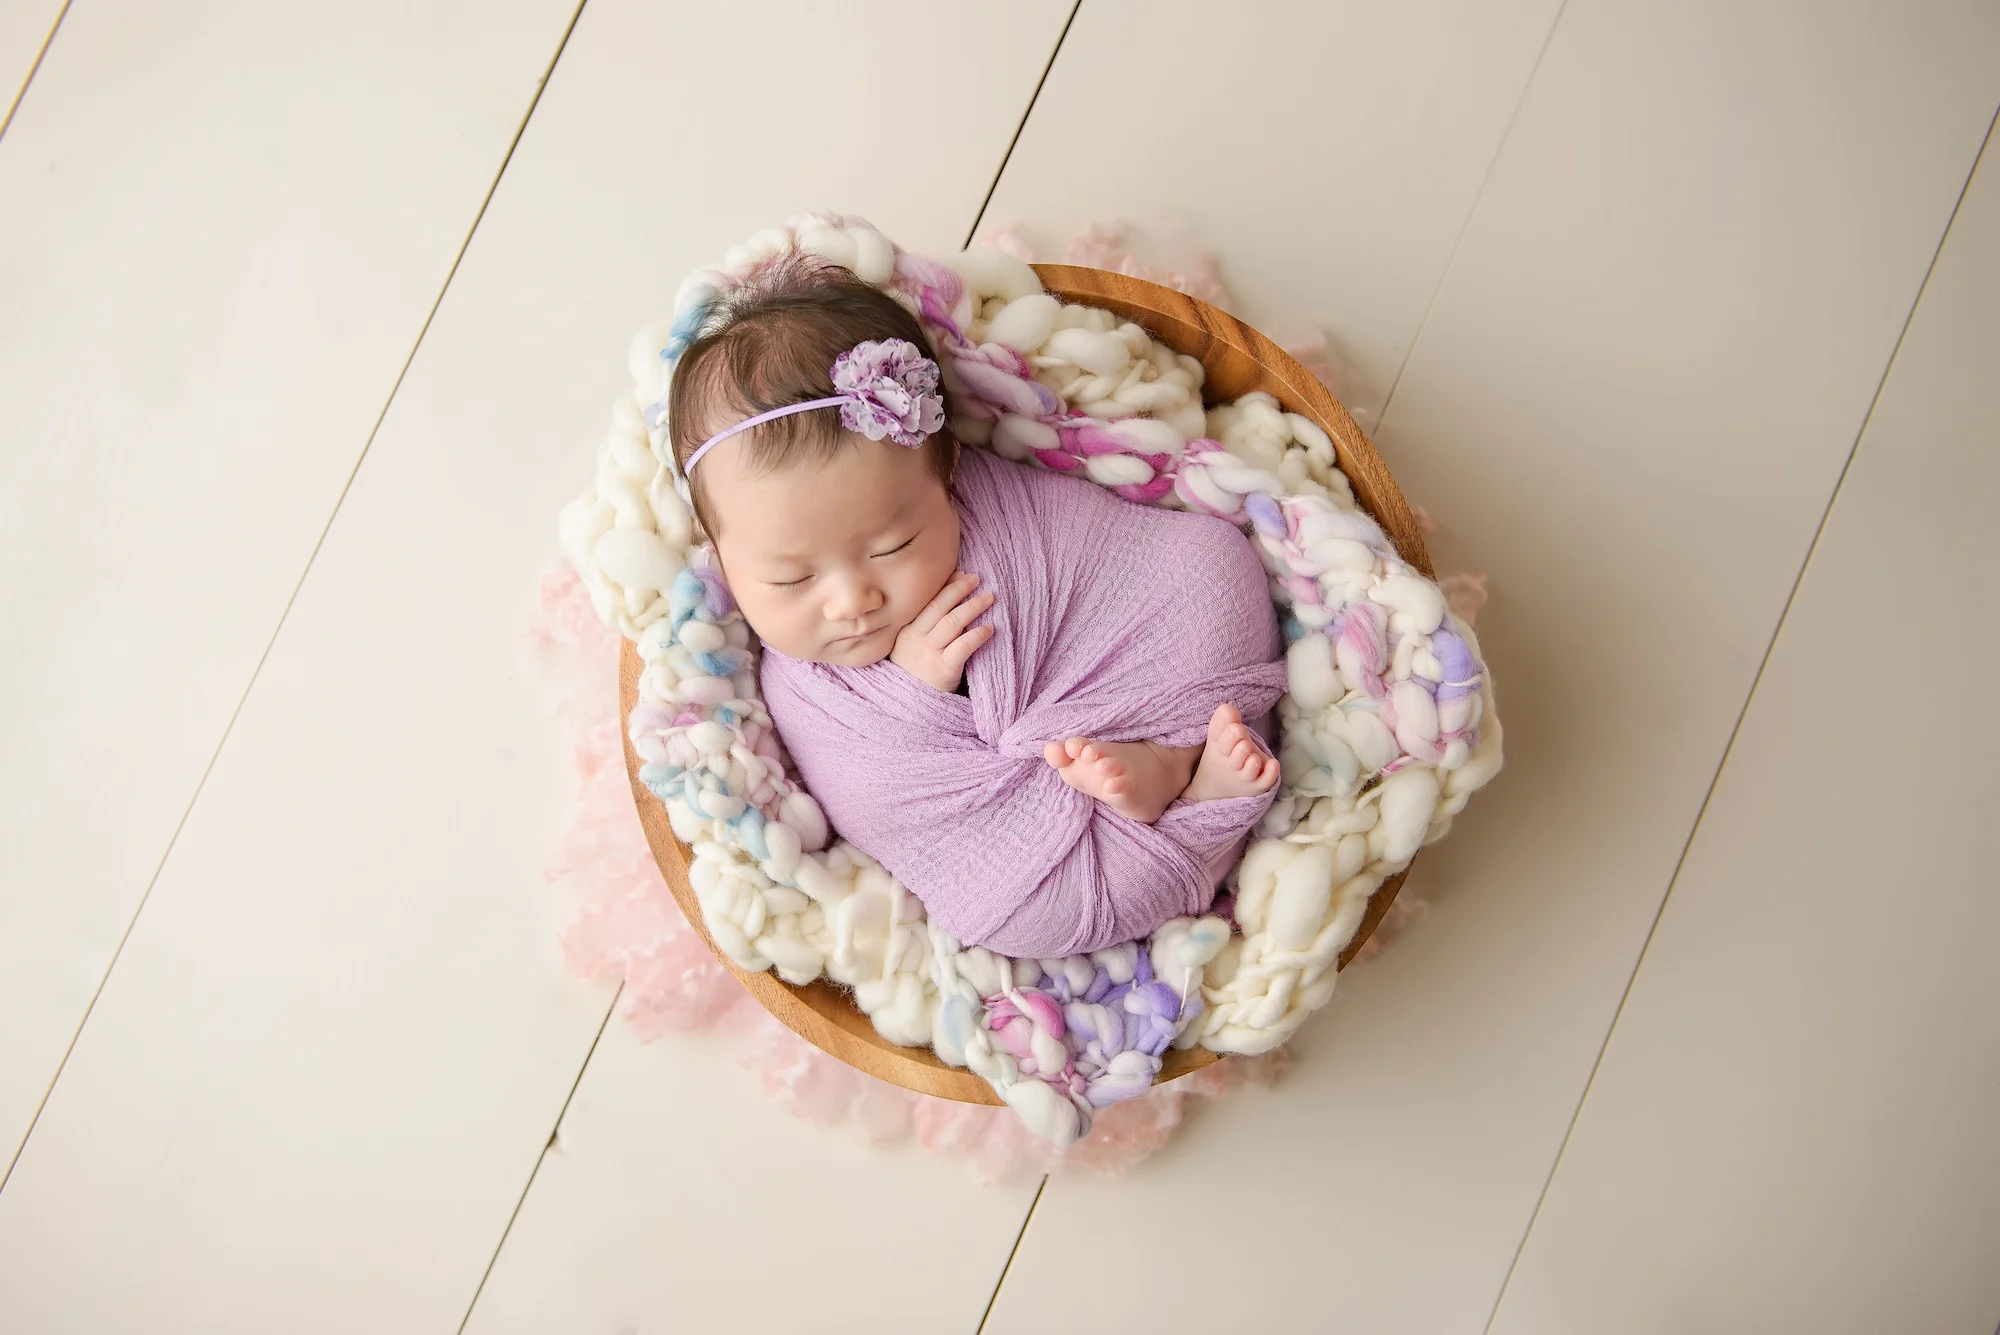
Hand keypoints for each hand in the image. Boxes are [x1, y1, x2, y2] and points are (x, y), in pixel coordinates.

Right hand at [891, 571, 995, 691]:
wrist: (908, 706)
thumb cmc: (915, 672)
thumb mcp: (910, 646)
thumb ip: (923, 627)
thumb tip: (950, 595)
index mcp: (905, 629)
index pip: (926, 601)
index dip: (944, 585)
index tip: (959, 573)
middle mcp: (914, 638)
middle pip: (939, 606)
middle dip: (959, 589)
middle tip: (977, 578)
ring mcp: (928, 654)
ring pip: (952, 622)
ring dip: (973, 606)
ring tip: (989, 597)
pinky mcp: (943, 670)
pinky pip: (962, 647)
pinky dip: (977, 635)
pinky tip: (990, 629)